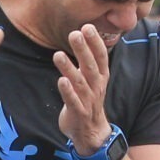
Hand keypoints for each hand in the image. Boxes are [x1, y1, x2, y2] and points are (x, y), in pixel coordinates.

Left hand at [54, 23, 113, 152]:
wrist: (91, 133)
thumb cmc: (88, 101)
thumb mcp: (91, 79)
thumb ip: (87, 60)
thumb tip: (81, 34)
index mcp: (101, 77)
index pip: (101, 57)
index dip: (95, 42)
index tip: (88, 27)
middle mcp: (96, 87)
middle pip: (91, 66)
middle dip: (83, 50)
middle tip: (75, 33)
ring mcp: (88, 101)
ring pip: (80, 83)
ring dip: (69, 68)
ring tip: (58, 55)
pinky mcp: (79, 113)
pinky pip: (73, 102)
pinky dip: (68, 92)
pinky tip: (60, 81)